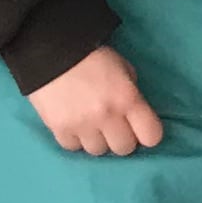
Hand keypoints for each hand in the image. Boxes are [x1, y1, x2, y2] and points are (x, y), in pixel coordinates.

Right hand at [27, 45, 162, 153]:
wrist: (50, 51)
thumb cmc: (92, 56)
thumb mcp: (123, 68)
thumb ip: (132, 93)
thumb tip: (134, 115)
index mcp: (127, 98)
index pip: (151, 136)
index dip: (148, 133)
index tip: (141, 128)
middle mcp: (107, 116)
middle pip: (124, 148)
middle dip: (122, 138)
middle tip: (114, 125)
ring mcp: (82, 126)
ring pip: (98, 151)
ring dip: (98, 140)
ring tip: (92, 124)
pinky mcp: (59, 130)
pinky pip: (74, 148)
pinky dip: (76, 139)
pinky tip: (75, 124)